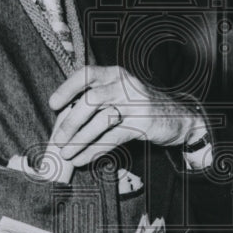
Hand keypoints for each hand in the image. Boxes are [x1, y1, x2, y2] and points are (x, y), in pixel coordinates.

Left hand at [48, 65, 206, 167]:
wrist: (179, 117)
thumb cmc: (139, 106)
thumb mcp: (118, 95)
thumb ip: (94, 102)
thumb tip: (62, 122)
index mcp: (114, 74)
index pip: (86, 74)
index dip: (67, 88)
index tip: (53, 104)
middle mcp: (124, 84)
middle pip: (91, 101)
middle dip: (70, 123)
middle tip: (58, 141)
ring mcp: (135, 103)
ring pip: (101, 121)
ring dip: (80, 140)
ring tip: (67, 154)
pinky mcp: (143, 123)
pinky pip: (113, 138)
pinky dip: (95, 150)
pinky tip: (83, 159)